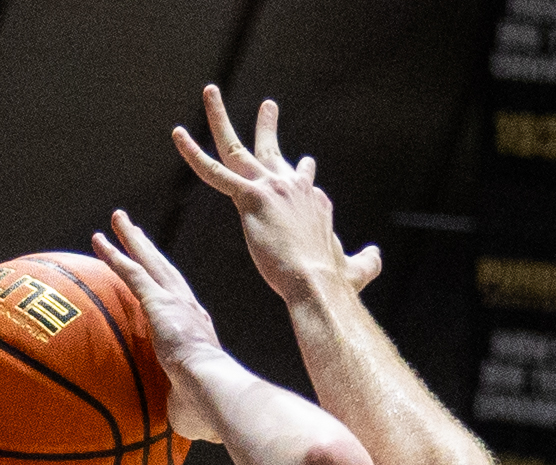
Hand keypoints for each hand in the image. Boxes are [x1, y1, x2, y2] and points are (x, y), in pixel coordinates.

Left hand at [92, 210, 227, 442]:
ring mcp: (177, 305)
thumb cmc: (209, 413)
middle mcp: (191, 311)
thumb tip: (168, 435)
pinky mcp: (161, 305)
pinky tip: (99, 242)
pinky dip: (116, 256)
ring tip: (117, 221)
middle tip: (133, 231)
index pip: (180, 304)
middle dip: (148, 250)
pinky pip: (133, 274)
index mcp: (199, 334)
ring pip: (150, 263)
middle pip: (165, 271)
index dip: (166, 287)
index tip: (155, 276)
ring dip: (132, 241)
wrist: (218, 395)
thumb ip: (176, 413)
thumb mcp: (188, 412)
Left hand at [174, 85, 380, 304]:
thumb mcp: (358, 270)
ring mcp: (270, 187)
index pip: (303, 181)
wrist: (318, 281)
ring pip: (237, 147)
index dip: (303, 174)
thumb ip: (367, 261)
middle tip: (268, 106)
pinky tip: (178, 135)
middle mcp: (292, 186)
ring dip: (220, 118)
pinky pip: (214, 172)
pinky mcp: (250, 197)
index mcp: (313, 201)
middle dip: (268, 126)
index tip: (306, 166)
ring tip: (211, 92)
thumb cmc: (334, 281)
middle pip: (273, 151)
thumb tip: (376, 253)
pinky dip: (193, 153)